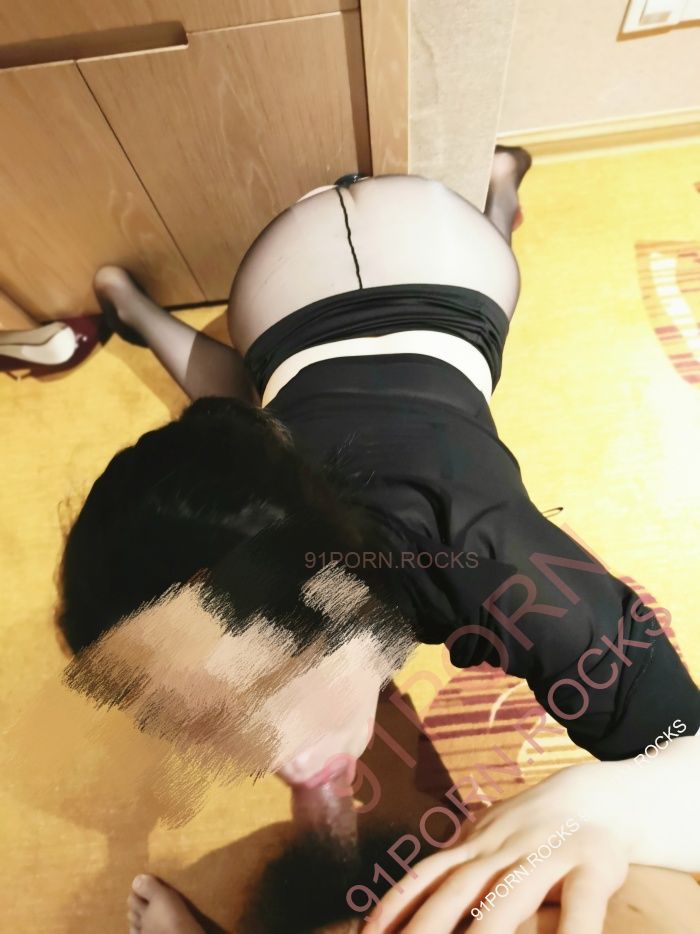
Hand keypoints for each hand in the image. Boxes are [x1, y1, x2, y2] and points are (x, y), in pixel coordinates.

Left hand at [366, 768, 629, 933]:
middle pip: (456, 890)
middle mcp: (504, 848)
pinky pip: (580, 906)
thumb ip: (461, 866)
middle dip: (424, 926)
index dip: (396, 904)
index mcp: (477, 844)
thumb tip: (409, 901)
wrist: (600, 793)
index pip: (428, 874)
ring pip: (507, 899)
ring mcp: (546, 854)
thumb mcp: (492, 840)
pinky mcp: (592, 864)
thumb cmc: (536, 829)